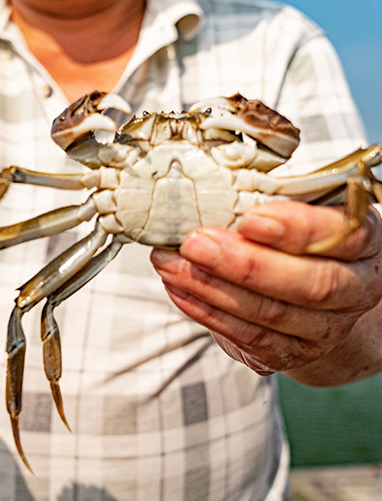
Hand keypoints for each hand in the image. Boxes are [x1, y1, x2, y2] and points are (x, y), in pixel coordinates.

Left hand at [150, 201, 381, 379]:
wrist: (308, 299)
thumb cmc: (294, 239)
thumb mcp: (296, 210)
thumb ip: (269, 197)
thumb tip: (214, 180)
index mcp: (364, 242)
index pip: (344, 234)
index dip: (298, 228)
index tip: (250, 218)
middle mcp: (356, 289)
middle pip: (311, 284)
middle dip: (246, 264)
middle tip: (195, 243)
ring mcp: (326, 328)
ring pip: (272, 313)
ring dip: (213, 287)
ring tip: (171, 263)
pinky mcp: (291, 352)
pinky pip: (249, 337)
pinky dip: (208, 312)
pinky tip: (178, 288)